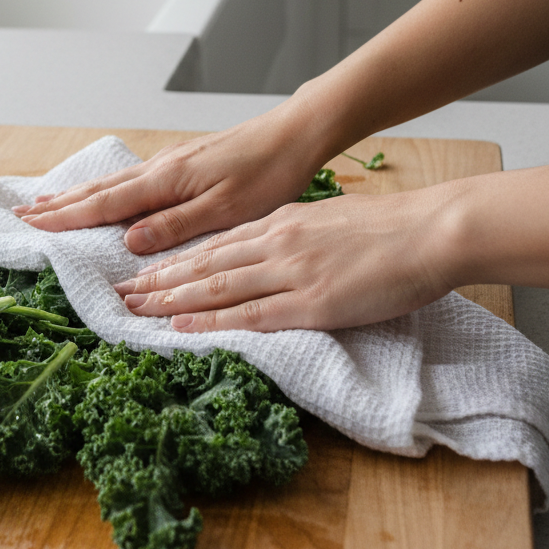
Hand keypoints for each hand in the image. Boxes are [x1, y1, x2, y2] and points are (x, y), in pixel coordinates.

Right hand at [13, 99, 334, 254]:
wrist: (294, 134)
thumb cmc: (268, 172)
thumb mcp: (225, 209)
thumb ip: (175, 225)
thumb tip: (128, 242)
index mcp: (167, 180)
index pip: (105, 203)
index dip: (67, 217)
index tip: (32, 225)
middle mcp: (162, 168)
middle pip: (100, 189)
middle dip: (61, 204)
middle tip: (24, 214)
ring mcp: (171, 162)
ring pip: (114, 182)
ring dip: (78, 194)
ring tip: (49, 201)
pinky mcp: (184, 162)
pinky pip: (132, 178)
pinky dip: (106, 187)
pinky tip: (106, 191)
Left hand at [112, 188, 454, 331]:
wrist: (429, 230)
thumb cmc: (387, 228)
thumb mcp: (327, 220)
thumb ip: (293, 236)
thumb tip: (268, 252)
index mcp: (280, 223)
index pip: (214, 245)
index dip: (174, 262)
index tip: (143, 273)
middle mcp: (276, 243)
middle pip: (203, 265)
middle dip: (157, 281)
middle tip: (119, 294)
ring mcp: (291, 271)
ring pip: (216, 287)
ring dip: (170, 300)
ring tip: (134, 310)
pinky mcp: (312, 301)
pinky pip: (251, 314)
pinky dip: (212, 321)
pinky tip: (182, 327)